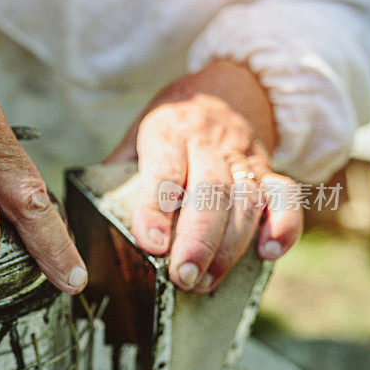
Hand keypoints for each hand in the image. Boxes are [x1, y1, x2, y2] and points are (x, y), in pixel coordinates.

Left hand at [106, 60, 302, 292]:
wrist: (228, 88)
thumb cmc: (171, 124)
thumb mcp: (136, 134)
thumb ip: (117, 171)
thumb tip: (83, 216)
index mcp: (168, 132)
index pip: (164, 169)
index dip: (157, 207)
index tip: (150, 244)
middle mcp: (208, 143)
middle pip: (210, 192)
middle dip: (197, 239)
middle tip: (182, 277)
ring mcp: (243, 157)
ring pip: (246, 201)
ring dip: (229, 247)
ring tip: (205, 281)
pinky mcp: (269, 170)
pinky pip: (286, 196)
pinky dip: (284, 225)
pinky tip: (269, 253)